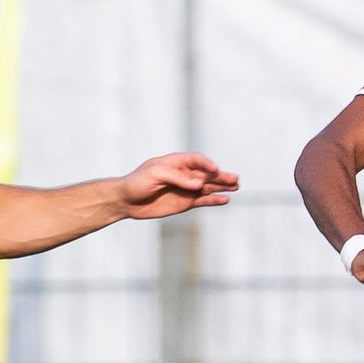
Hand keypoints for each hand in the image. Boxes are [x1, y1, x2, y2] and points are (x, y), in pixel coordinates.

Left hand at [119, 153, 238, 219]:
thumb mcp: (155, 175)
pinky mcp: (185, 203)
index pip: (196, 160)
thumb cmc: (137, 182)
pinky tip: (225, 200)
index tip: (214, 170)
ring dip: (222, 187)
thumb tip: (198, 184)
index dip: (206, 164)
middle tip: (235, 179)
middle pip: (206, 174)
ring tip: (236, 186)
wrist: (127, 200)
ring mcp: (186, 189)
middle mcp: (184, 175)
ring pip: (208, 187)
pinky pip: (203, 200)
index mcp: (176, 162)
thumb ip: (177, 178)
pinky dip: (214, 200)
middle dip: (221, 176)